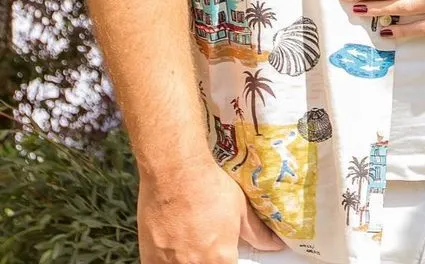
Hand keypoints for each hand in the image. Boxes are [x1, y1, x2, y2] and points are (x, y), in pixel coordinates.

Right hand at [137, 159, 284, 262]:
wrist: (175, 171)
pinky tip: (175, 248)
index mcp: (220, 259)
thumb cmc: (209, 186)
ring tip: (192, 242)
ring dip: (189, 260)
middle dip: (210, 259)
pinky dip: (169, 261)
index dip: (229, 263)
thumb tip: (274, 244)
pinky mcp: (149, 258)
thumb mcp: (240, 208)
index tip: (227, 256)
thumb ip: (257, 233)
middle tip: (208, 246)